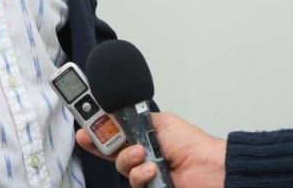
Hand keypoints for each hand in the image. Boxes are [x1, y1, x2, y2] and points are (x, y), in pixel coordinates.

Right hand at [74, 112, 226, 187]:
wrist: (208, 168)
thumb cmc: (192, 144)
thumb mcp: (159, 122)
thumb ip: (134, 119)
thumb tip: (114, 112)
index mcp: (141, 136)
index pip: (112, 134)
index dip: (96, 133)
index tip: (83, 129)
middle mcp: (140, 156)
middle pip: (109, 153)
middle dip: (102, 145)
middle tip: (96, 138)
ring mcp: (144, 174)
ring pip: (120, 169)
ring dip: (129, 160)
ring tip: (143, 156)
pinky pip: (134, 184)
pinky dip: (141, 176)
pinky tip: (153, 171)